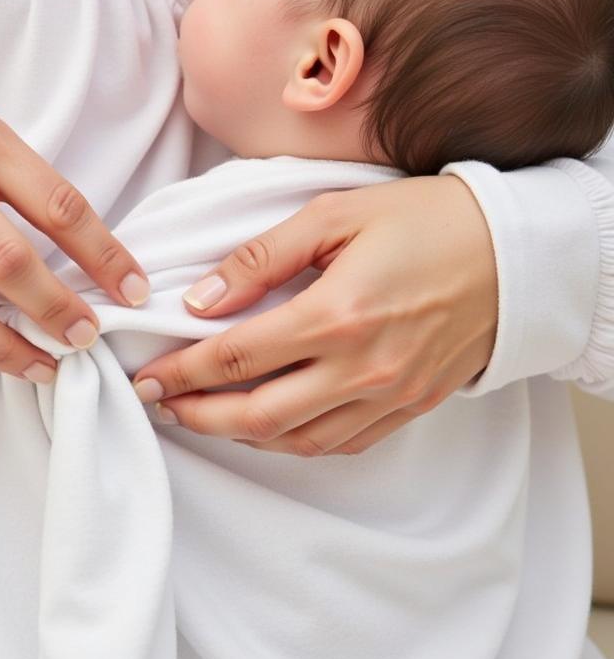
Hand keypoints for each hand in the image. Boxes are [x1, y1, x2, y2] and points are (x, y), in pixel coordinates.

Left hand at [130, 175, 496, 454]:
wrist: (510, 251)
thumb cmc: (420, 221)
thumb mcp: (332, 216)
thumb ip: (259, 258)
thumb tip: (200, 299)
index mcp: (337, 314)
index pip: (238, 356)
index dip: (183, 371)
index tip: (148, 376)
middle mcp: (362, 367)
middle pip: (258, 415)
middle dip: (199, 415)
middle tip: (162, 405)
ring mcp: (390, 395)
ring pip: (298, 440)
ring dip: (241, 434)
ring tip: (203, 416)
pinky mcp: (411, 406)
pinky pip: (342, 443)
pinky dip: (295, 442)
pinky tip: (268, 426)